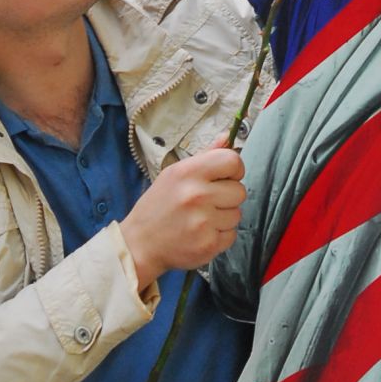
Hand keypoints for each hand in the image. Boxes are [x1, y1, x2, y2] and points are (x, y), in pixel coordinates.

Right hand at [119, 136, 246, 289]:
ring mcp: (203, 222)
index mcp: (189, 172)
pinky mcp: (208, 244)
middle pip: (240, 191)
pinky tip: (202, 233)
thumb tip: (227, 137)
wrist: (140, 243)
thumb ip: (205, 156)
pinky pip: (232, 234)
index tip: (226, 177)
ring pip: (237, 214)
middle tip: (208, 202)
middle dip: (228, 196)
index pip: (233, 161)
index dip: (234, 169)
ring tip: (202, 218)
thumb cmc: (158, 206)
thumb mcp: (176, 173)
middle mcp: (197, 195)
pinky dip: (220, 235)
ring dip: (224, 217)